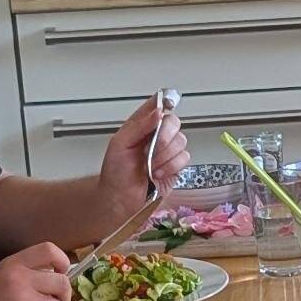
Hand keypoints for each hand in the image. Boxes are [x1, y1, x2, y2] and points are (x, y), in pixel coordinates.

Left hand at [93, 96, 188, 229]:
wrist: (121, 199)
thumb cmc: (116, 172)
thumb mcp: (120, 144)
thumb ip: (139, 126)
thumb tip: (158, 112)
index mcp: (141, 124)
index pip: (157, 104)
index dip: (164, 102)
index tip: (166, 107)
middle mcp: (156, 134)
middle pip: (174, 122)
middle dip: (164, 137)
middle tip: (152, 149)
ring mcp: (167, 150)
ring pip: (181, 141)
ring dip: (165, 156)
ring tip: (150, 166)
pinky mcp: (176, 166)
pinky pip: (184, 158)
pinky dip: (170, 167)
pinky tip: (158, 173)